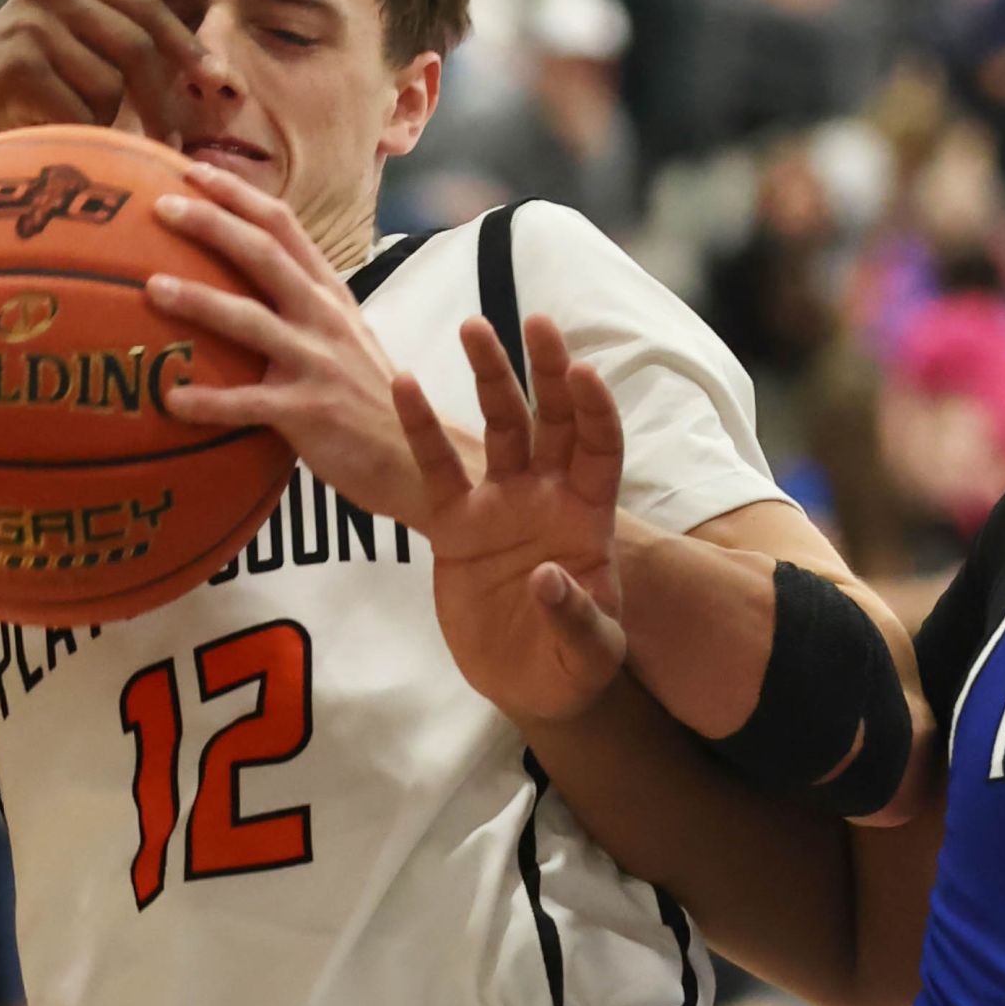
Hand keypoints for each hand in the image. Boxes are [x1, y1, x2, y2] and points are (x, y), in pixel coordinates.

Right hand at [0, 0, 213, 150]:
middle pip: (138, 49)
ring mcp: (29, 22)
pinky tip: (48, 136)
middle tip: (172, 144)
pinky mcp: (13, 64)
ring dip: (103, 122)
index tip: (222, 85)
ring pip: (110, 87)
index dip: (189, 50)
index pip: (149, 11)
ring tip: (70, 127)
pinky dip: (76, 135)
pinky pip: (79, 112)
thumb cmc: (20, 81)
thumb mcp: (77, 35)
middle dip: (160, 103)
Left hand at [147, 165, 427, 521]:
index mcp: (329, 292)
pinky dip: (206, 401)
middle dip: (212, 225)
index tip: (192, 170)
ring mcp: (317, 361)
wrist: (420, 453)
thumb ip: (300, 306)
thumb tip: (242, 283)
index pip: (283, 226)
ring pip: (250, 320)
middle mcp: (324, 316)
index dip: (238, 194)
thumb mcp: (343, 335)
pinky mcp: (309, 411)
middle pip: (264, 254)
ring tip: (150, 288)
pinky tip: (169, 399)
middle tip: (162, 207)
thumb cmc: (367, 394)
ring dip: (198, 301)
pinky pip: (247, 403)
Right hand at [393, 313, 627, 724]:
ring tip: (475, 326)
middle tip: (538, 321)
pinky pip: (434, 469)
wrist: (528, 683)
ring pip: (499, 426)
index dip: (596, 411)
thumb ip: (577, 618)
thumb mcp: (591, 654)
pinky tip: (404, 384)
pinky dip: (421, 428)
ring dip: (491, 376)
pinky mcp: (455, 524)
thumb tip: (548, 577)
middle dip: (548, 369)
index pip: (600, 448)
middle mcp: (548, 494)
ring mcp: (501, 502)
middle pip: (553, 418)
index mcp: (591, 515)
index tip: (584, 373)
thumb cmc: (573, 665)